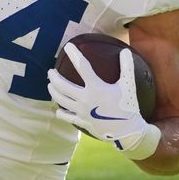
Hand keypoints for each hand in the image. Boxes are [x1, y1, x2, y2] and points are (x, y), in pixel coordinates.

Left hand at [47, 42, 160, 159]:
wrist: (127, 132)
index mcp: (96, 88)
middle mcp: (85, 99)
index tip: (68, 46)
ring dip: (53, 91)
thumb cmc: (128, 106)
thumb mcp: (128, 85)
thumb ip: (127, 67)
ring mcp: (81, 111)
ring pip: (60, 100)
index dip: (74, 54)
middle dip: (53, 77)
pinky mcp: (81, 122)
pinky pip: (66, 116)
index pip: (82, 66)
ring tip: (50, 85)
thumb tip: (125, 51)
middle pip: (62, 86)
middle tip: (50, 72)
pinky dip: (60, 112)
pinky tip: (58, 109)